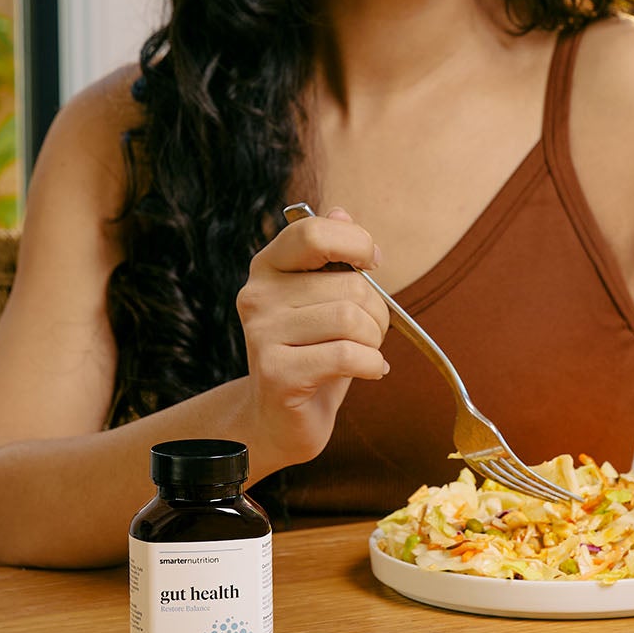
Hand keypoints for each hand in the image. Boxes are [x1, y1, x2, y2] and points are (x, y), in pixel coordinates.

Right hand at [235, 206, 389, 470]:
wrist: (281, 420)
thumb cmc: (312, 353)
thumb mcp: (324, 299)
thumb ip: (332, 257)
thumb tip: (342, 212)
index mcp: (267, 266)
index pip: (314, 231)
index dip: (355, 243)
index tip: (371, 263)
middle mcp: (257, 295)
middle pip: (347, 284)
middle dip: (376, 311)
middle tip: (371, 332)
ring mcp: (262, 334)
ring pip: (351, 319)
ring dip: (374, 340)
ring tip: (366, 353)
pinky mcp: (276, 372)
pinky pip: (347, 355)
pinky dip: (371, 364)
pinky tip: (369, 371)